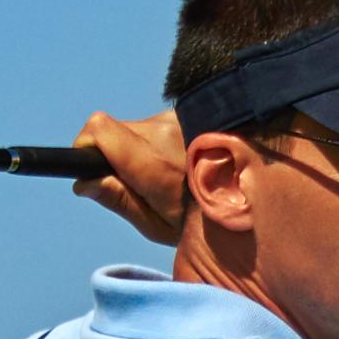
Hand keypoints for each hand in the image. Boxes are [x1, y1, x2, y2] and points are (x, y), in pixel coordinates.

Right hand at [72, 111, 195, 252]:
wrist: (256, 203)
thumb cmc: (203, 224)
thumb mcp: (158, 225)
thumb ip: (119, 200)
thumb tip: (83, 182)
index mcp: (156, 164)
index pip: (100, 130)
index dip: (85, 145)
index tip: (90, 166)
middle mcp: (168, 132)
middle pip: (114, 130)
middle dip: (115, 154)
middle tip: (140, 184)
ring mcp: (184, 119)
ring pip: (137, 127)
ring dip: (141, 149)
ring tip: (171, 177)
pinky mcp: (195, 113)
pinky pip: (160, 124)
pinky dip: (162, 143)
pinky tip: (185, 165)